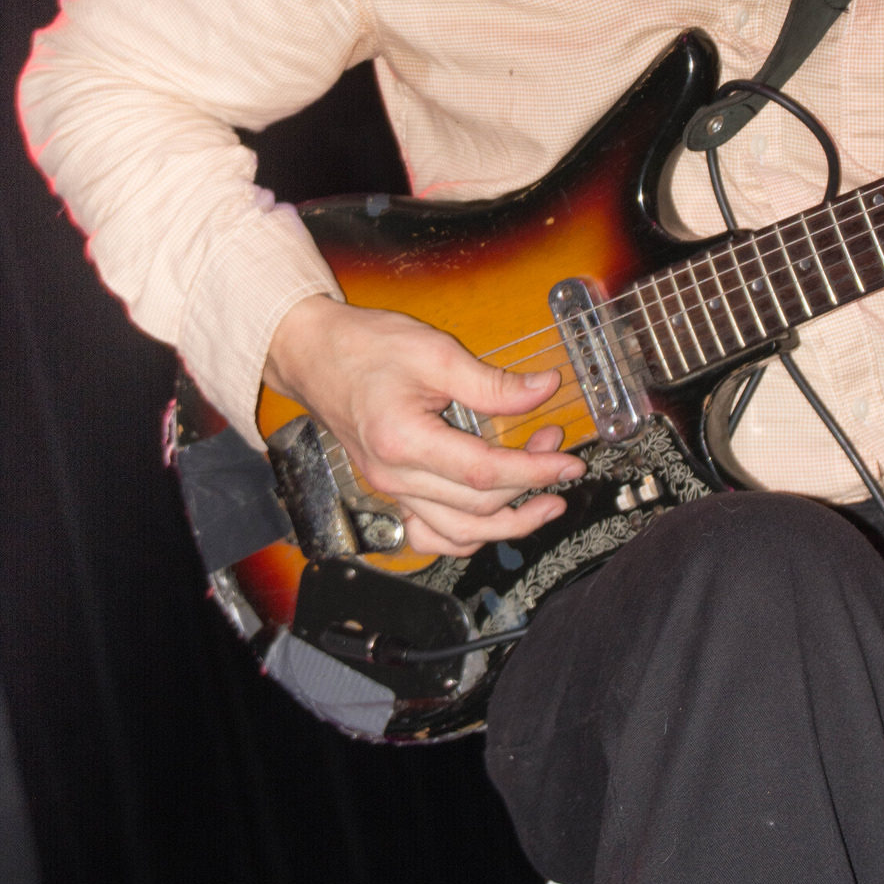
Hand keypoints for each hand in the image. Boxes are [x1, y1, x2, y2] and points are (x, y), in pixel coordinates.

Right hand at [263, 293, 585, 556]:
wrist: (314, 355)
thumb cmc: (366, 347)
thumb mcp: (435, 352)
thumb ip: (492, 382)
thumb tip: (545, 389)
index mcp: (404, 441)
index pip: (485, 473)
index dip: (535, 470)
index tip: (569, 462)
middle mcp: (394, 476)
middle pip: (477, 507)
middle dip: (530, 485)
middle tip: (557, 450)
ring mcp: (389, 490)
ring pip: (457, 534)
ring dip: (507, 524)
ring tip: (545, 502)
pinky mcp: (389, 490)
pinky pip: (430, 534)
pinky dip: (466, 536)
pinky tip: (494, 520)